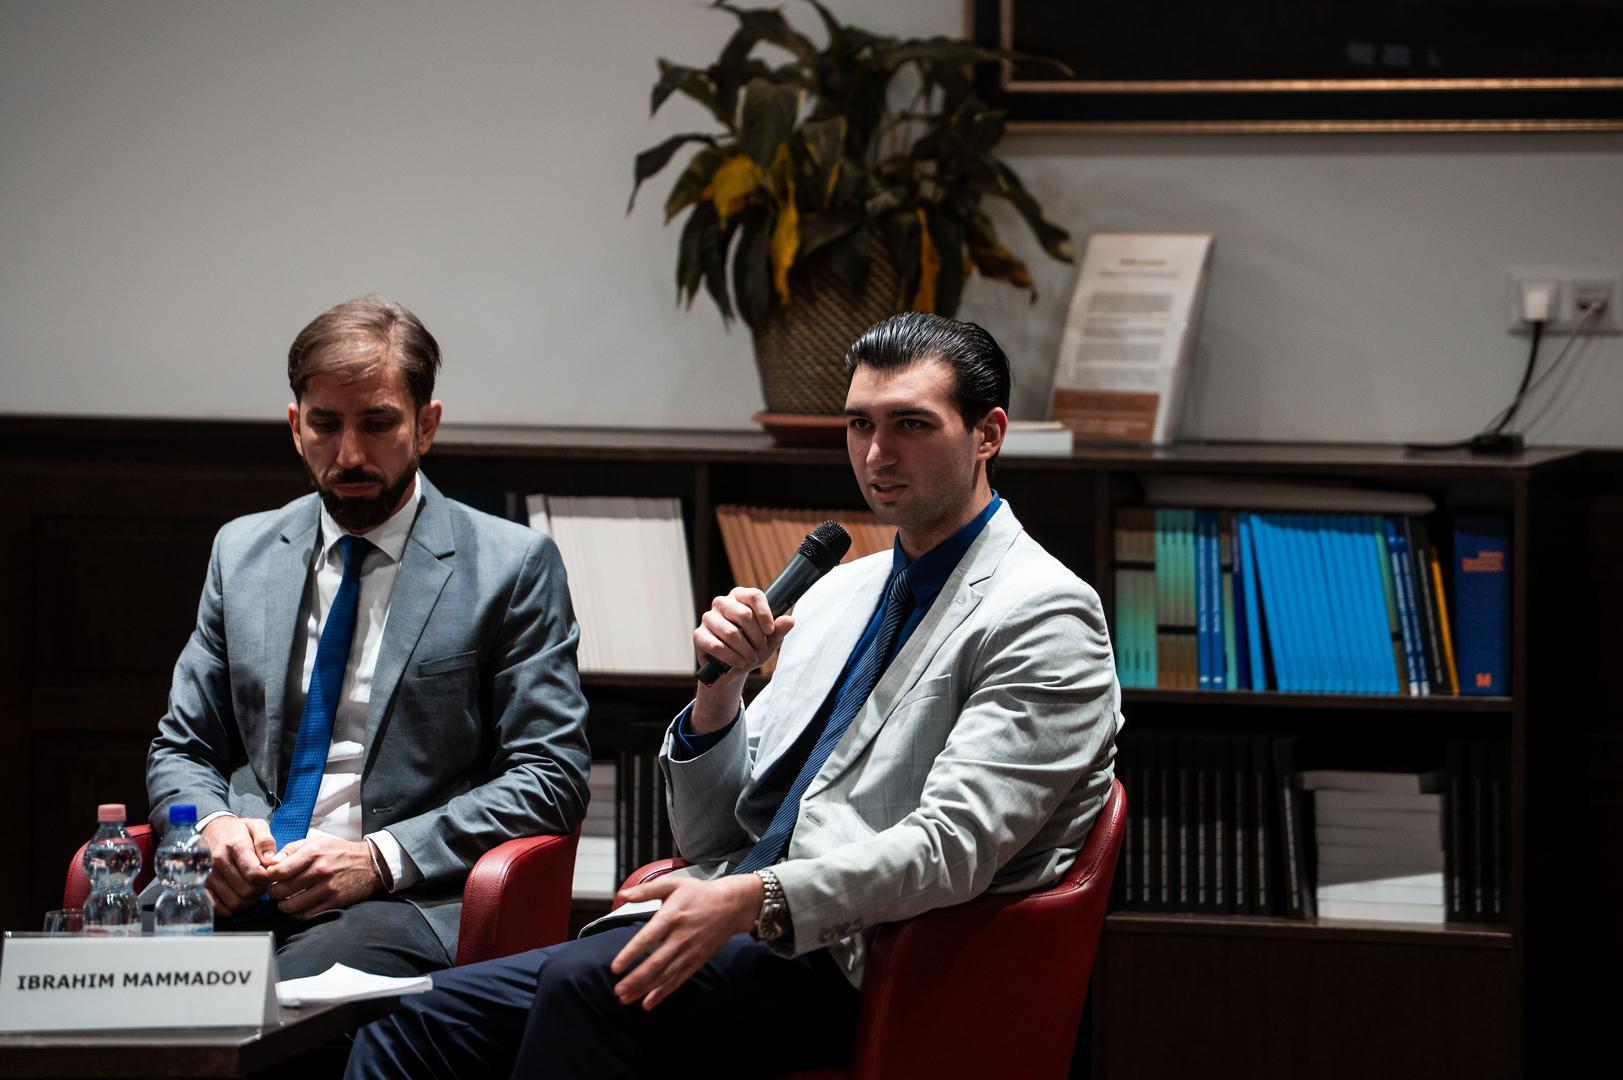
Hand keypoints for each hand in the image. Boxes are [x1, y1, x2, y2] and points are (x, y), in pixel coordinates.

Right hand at [200, 816, 276, 913]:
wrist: (212, 830)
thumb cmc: (238, 830)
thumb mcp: (257, 826)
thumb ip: (266, 842)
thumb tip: (272, 862)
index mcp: (234, 846)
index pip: (255, 873)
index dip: (268, 878)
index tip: (270, 874)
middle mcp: (218, 862)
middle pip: (246, 890)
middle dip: (260, 890)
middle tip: (262, 883)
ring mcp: (208, 875)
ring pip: (234, 901)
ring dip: (248, 900)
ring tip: (252, 888)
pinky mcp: (201, 886)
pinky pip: (218, 907)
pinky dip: (231, 908)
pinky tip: (239, 896)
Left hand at [263, 834, 380, 917]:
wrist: (371, 863)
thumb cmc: (340, 852)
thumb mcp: (316, 842)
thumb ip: (291, 850)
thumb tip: (270, 863)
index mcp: (312, 853)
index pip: (278, 871)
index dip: (268, 877)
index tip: (270, 879)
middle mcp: (319, 871)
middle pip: (281, 891)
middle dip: (274, 893)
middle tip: (276, 891)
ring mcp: (327, 888)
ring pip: (291, 906)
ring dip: (284, 906)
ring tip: (286, 900)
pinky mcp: (334, 902)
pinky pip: (306, 915)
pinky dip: (298, 914)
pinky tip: (299, 906)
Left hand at [609, 874, 764, 1009]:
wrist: (732, 905)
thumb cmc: (699, 893)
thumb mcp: (673, 884)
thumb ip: (646, 890)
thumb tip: (623, 895)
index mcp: (672, 916)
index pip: (648, 938)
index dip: (631, 954)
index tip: (616, 967)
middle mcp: (680, 937)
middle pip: (656, 963)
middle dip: (636, 979)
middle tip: (617, 990)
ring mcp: (689, 952)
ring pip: (665, 975)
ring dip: (645, 989)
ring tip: (626, 998)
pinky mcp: (696, 961)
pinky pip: (678, 980)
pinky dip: (663, 993)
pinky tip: (648, 1002)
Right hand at [691, 587, 793, 731]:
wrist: (732, 670)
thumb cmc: (751, 649)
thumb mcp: (769, 641)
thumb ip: (779, 630)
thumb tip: (789, 620)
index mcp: (740, 597)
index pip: (754, 595)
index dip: (765, 613)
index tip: (770, 631)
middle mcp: (722, 603)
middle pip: (744, 614)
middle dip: (756, 636)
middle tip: (761, 648)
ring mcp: (709, 617)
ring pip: (731, 632)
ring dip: (745, 650)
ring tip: (751, 659)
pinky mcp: (699, 634)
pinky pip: (716, 646)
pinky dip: (731, 658)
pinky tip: (738, 663)